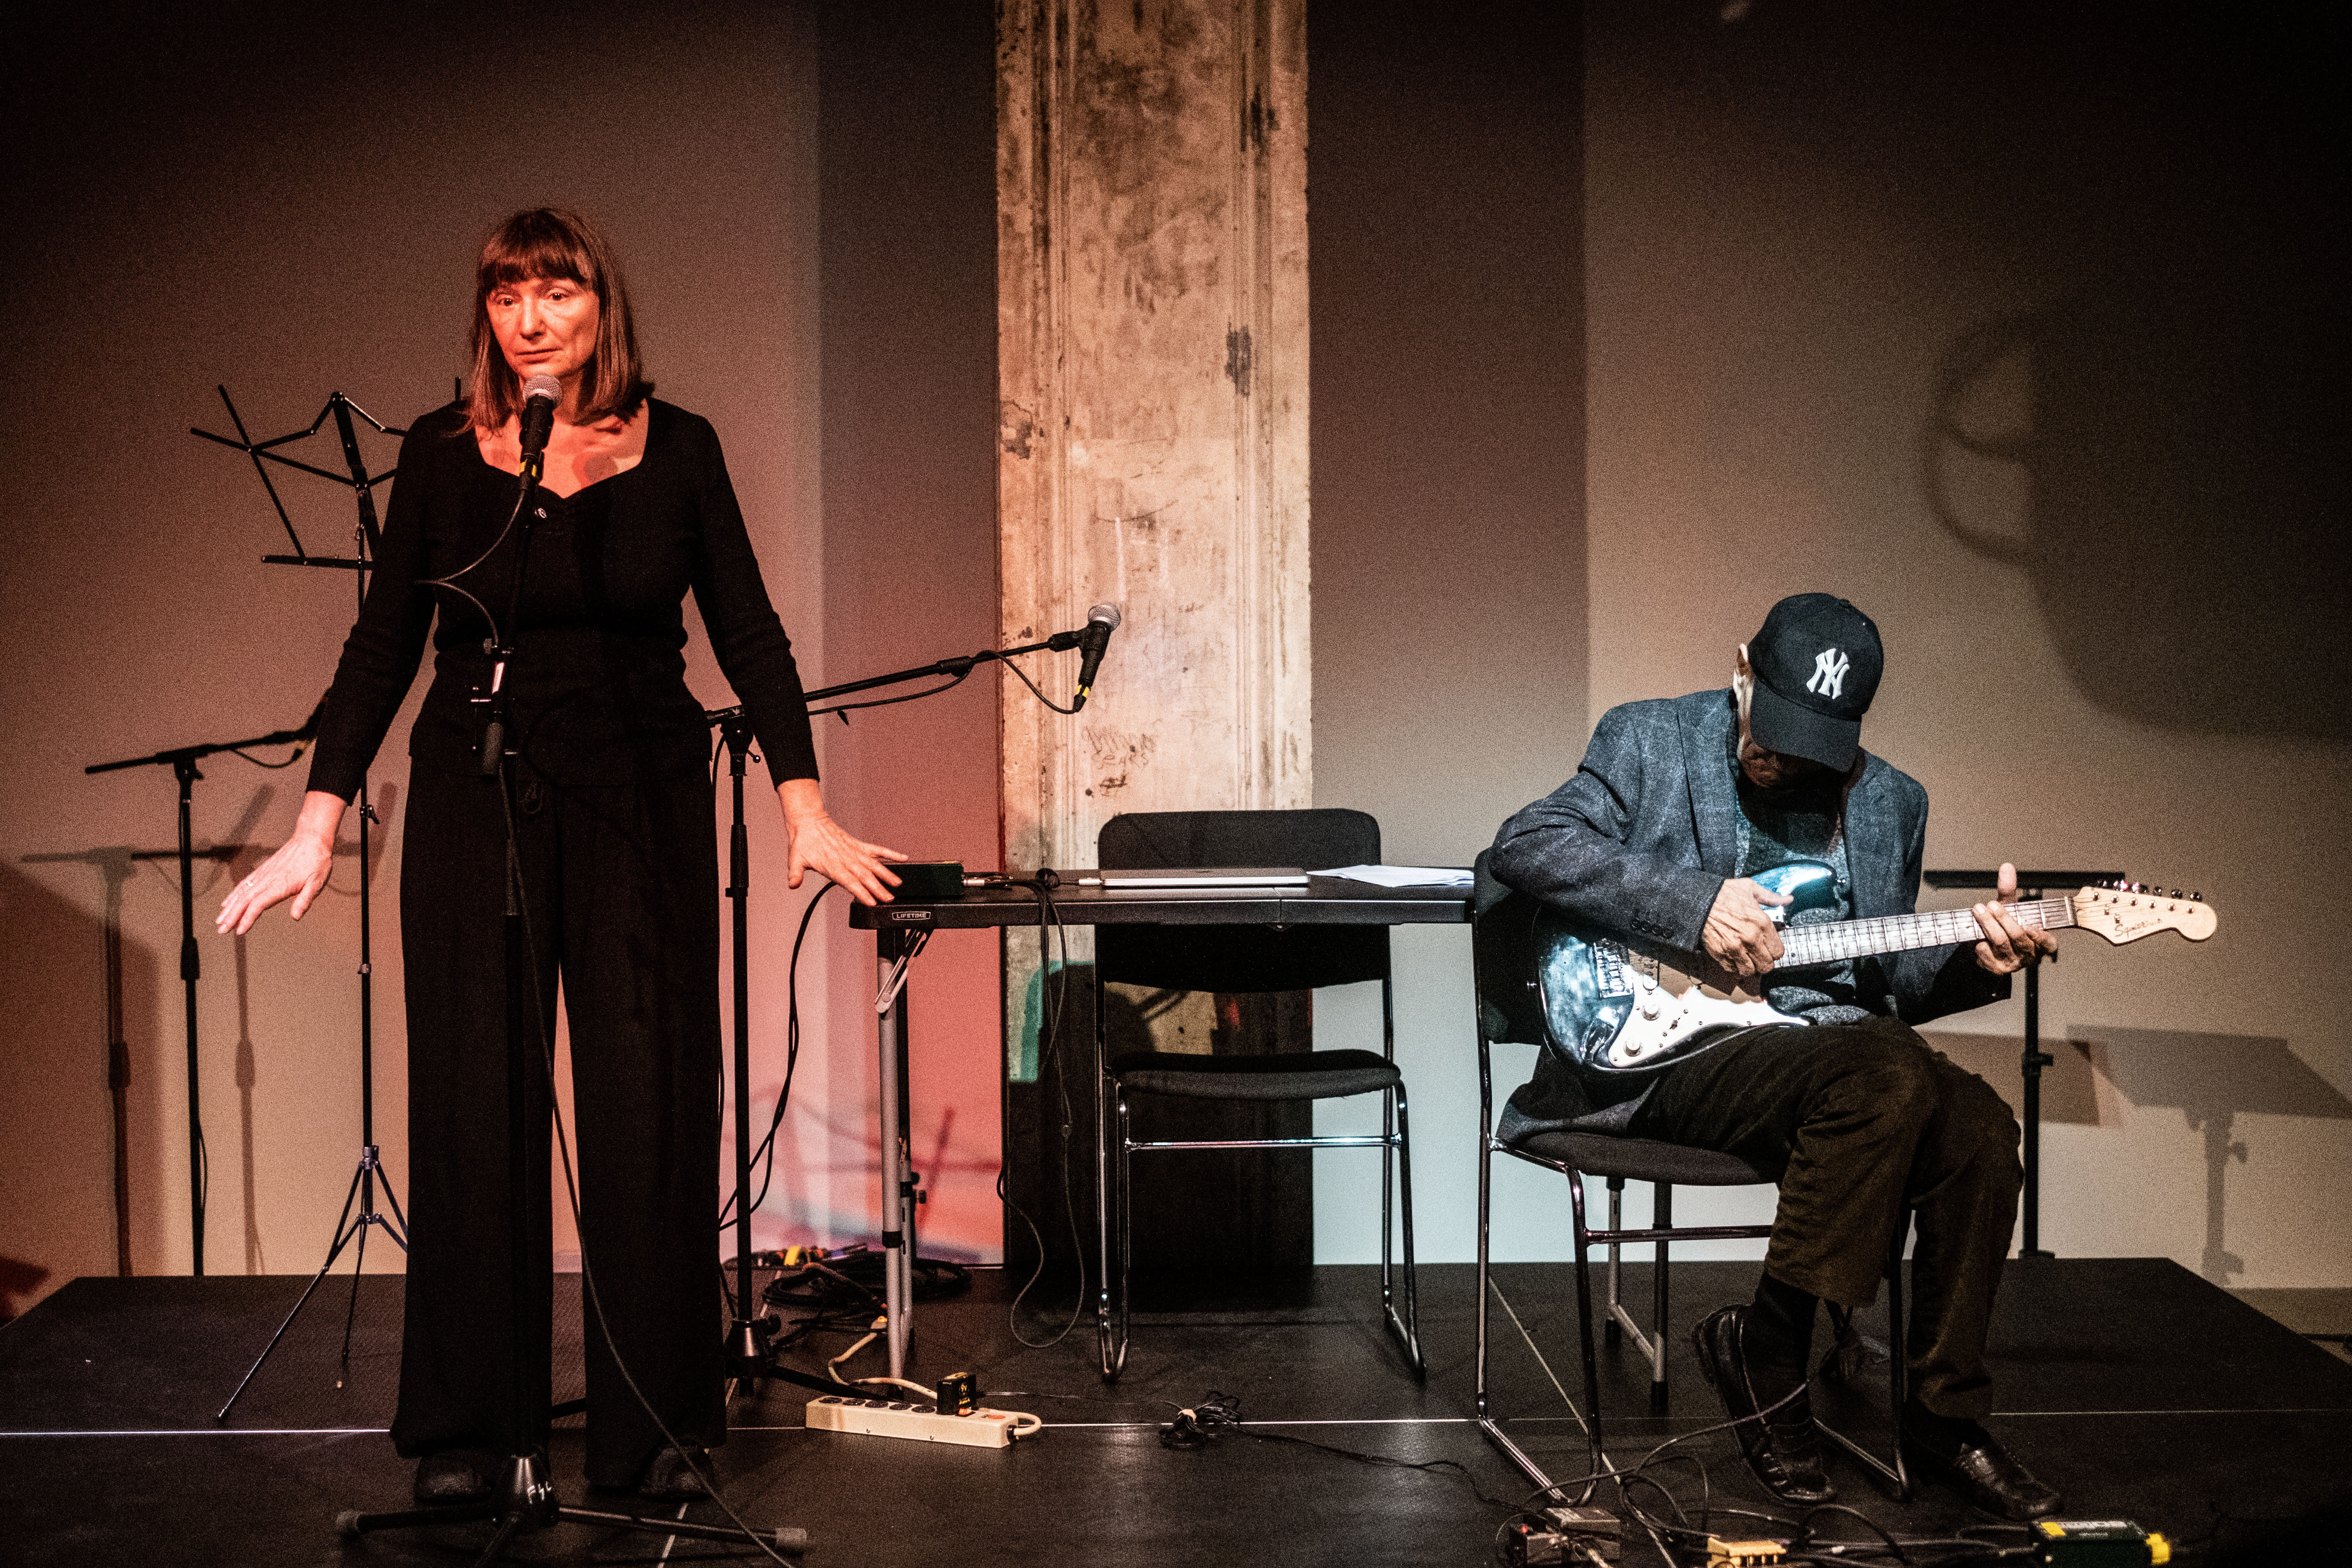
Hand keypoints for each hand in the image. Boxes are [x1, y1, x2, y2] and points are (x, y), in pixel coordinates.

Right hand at [216, 790, 345, 935]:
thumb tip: (295, 917)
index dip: (247, 918)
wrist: (310, 839)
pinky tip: (227, 902)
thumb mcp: (316, 883)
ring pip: (241, 892)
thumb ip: (304, 900)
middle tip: (221, 930)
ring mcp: (262, 874)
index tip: (239, 931)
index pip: (257, 905)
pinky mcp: (262, 870)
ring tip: (219, 920)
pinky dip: (233, 894)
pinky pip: (244, 884)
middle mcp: (267, 880)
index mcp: (279, 885)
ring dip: (229, 907)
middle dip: (231, 916)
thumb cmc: (315, 861)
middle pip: (243, 900)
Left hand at [778, 779, 906, 905]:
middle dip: (878, 888)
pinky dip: (890, 853)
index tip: (872, 902)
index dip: (862, 892)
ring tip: (897, 883)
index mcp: (832, 865)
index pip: (850, 882)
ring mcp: (854, 851)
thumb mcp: (795, 859)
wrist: (809, 822)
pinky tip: (901, 858)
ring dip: (886, 874)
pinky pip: (877, 849)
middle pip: (865, 876)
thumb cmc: (803, 842)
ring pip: (873, 864)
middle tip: (889, 898)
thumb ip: (795, 874)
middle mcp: (846, 859)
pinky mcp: (858, 844)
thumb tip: (792, 884)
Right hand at [1701, 877, 1790, 979]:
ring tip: (1748, 958)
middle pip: (1767, 965)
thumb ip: (1772, 897)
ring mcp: (1734, 947)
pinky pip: (1732, 969)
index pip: (1778, 952)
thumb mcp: (1751, 889)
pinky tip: (1735, 956)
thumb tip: (1788, 899)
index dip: (1775, 951)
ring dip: (1750, 966)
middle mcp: (1750, 938)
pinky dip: (1734, 966)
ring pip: (1750, 971)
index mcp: (1762, 923)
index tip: (1770, 947)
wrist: (1700, 898)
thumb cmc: (1724, 893)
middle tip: (1761, 955)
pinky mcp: (1720, 952)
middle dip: (1765, 961)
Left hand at [1972, 861, 2057, 975]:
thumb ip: (2009, 890)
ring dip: (1988, 925)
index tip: (2030, 927)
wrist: (1989, 950)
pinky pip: (1987, 955)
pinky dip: (1981, 945)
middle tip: (1990, 904)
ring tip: (1978, 910)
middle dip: (2003, 919)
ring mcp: (2013, 962)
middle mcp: (2029, 954)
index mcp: (2040, 942)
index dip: (2041, 937)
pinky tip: (1978, 938)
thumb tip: (2006, 867)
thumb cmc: (2006, 926)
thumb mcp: (2010, 908)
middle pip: (2018, 937)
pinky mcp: (1996, 968)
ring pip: (2001, 943)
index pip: (2048, 943)